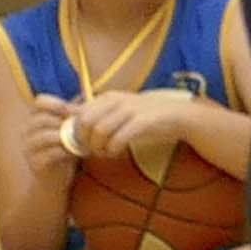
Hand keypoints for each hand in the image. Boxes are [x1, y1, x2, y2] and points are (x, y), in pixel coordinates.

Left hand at [74, 88, 193, 161]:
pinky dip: (113, 150)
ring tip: (107, 153)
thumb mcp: (121, 110)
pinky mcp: (142, 122)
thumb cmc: (147, 117)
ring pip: (99, 132)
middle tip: (95, 150)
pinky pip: (118, 139)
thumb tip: (71, 120)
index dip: (78, 131)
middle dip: (86, 141)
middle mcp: (117, 100)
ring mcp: (130, 109)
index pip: (80, 113)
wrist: (179, 116)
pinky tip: (117, 153)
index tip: (86, 143)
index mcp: (109, 96)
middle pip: (86, 123)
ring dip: (99, 148)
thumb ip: (99, 114)